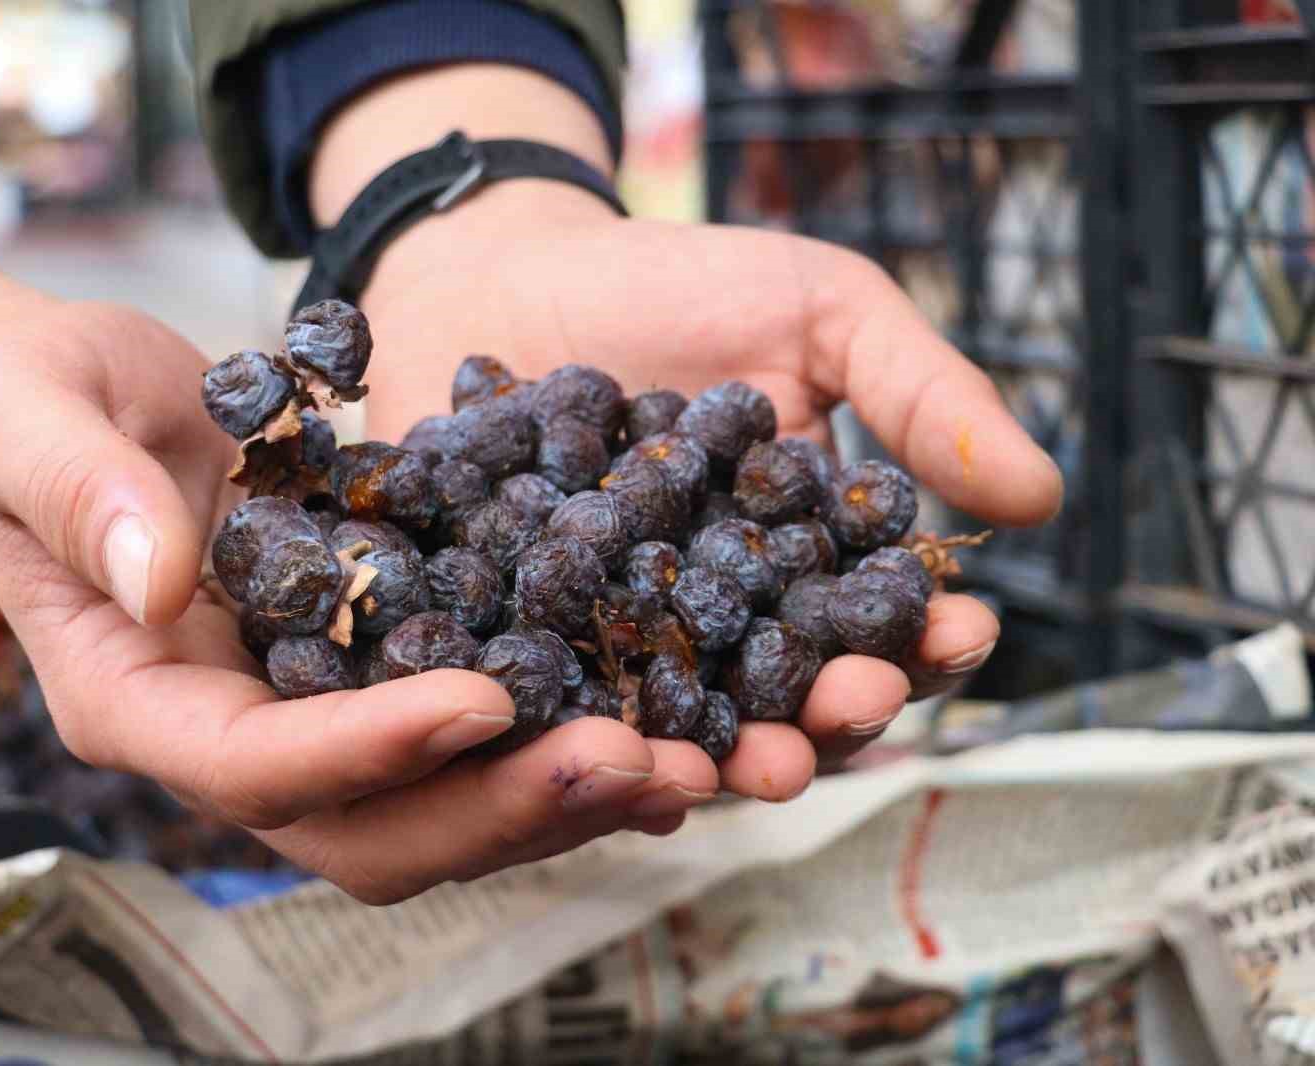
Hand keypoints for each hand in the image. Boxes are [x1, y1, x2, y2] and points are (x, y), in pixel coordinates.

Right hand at [0, 301, 711, 903]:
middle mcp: (232, 738)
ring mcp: (310, 719)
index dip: (370, 749)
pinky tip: (667, 712)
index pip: (254, 765)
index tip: (484, 700)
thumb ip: (79, 493)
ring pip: (440, 810)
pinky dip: (564, 736)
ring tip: (687, 759)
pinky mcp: (376, 679)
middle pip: (371, 831)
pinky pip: (474, 740)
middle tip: (637, 762)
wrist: (97, 399)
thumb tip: (162, 580)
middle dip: (502, 808)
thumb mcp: (29, 415)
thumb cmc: (38, 402)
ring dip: (561, 796)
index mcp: (136, 700)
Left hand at [356, 186, 1063, 778]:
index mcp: (810, 559)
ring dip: (730, 755)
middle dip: (835, 713)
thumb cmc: (681, 285)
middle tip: (855, 708)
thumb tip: (1042, 498)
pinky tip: (610, 755)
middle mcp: (725, 621)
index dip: (929, 637)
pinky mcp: (527, 650)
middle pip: (793, 695)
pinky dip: (587, 735)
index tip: (960, 633)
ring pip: (687, 722)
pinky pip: (561, 706)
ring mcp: (625, 644)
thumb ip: (921, 399)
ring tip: (756, 765)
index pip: (885, 620)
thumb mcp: (822, 315)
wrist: (510, 269)